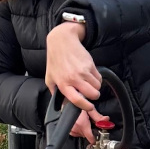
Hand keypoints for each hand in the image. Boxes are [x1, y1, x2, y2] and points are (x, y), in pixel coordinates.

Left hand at [45, 23, 104, 141]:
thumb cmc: (55, 60)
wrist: (62, 41)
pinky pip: (99, 77)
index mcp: (63, 84)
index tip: (89, 107)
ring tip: (89, 84)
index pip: (77, 100)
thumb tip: (61, 106)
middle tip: (91, 94)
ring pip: (97, 87)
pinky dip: (97, 79)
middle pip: (92, 94)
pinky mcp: (90, 64)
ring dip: (96, 88)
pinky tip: (90, 75)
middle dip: (94, 97)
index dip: (85, 106)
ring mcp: (83, 71)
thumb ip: (55, 92)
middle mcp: (74, 78)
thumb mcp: (50, 78)